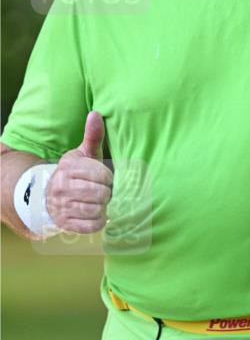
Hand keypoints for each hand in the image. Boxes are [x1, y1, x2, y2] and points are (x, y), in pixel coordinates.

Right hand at [46, 111, 112, 232]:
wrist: (51, 196)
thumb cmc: (78, 172)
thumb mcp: (85, 154)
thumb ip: (93, 136)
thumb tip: (95, 114)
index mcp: (68, 167)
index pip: (101, 175)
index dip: (109, 178)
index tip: (107, 178)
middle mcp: (61, 187)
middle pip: (100, 194)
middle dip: (107, 193)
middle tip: (105, 191)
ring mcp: (62, 207)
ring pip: (96, 210)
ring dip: (103, 207)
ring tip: (100, 202)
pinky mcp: (66, 224)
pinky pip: (92, 226)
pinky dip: (99, 221)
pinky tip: (97, 213)